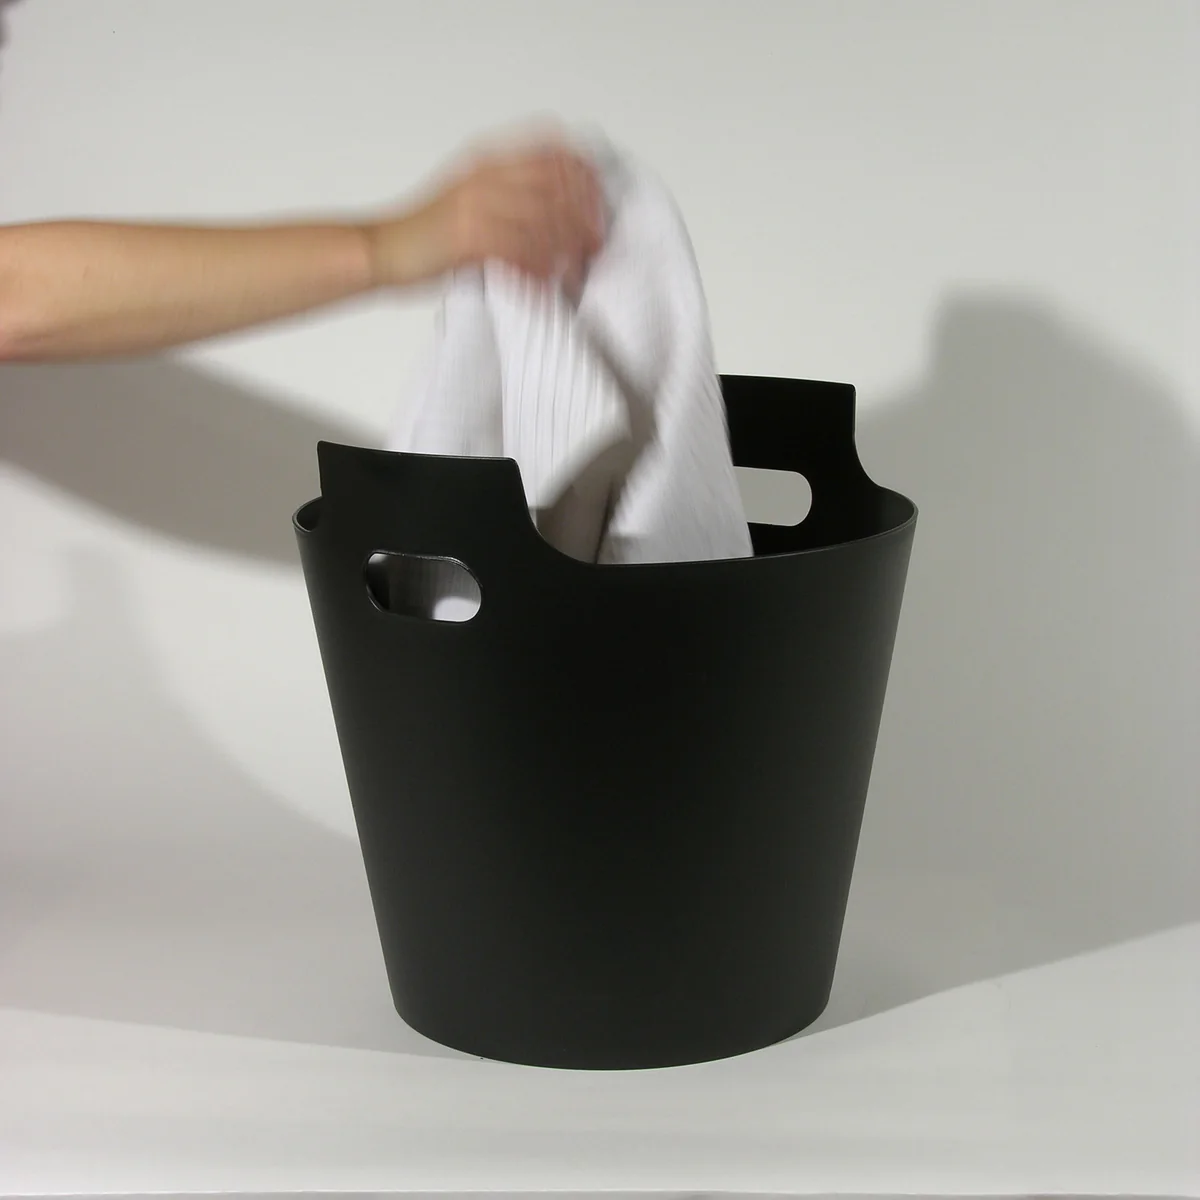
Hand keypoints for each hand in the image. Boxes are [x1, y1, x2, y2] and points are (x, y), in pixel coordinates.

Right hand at [366, 139, 605, 290]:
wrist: (381, 250)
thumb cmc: (425, 236)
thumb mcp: (469, 201)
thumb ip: (508, 199)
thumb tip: (555, 216)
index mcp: (488, 164)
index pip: (551, 153)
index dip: (583, 176)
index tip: (598, 204)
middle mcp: (485, 177)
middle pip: (556, 185)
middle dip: (585, 215)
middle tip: (597, 242)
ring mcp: (477, 205)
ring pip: (544, 220)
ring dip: (568, 247)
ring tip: (579, 267)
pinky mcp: (469, 238)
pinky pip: (521, 252)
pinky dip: (539, 271)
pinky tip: (545, 284)